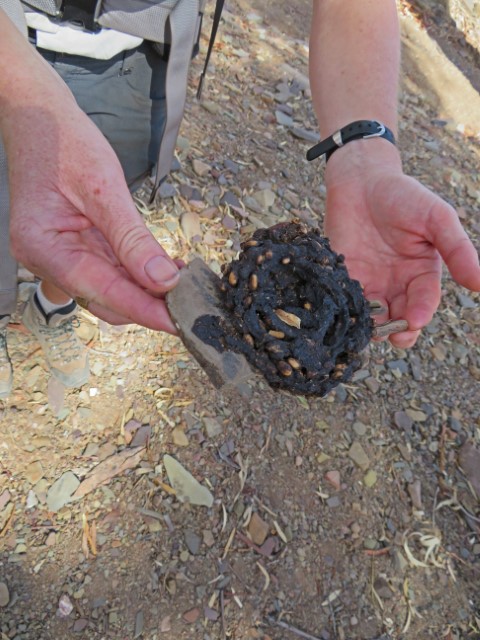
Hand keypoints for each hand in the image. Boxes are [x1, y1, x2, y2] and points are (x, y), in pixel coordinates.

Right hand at [1, 38, 179, 332]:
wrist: (39, 119)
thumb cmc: (63, 142)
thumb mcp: (104, 188)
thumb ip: (133, 239)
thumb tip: (163, 281)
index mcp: (44, 247)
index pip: (103, 291)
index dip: (144, 310)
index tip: (179, 323)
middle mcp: (46, 261)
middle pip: (105, 300)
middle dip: (148, 304)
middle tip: (190, 303)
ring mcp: (58, 257)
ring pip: (108, 290)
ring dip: (144, 291)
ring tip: (182, 283)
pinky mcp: (72, 250)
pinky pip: (107, 272)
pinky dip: (135, 274)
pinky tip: (162, 269)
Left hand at [324, 140, 479, 347]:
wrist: (360, 181)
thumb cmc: (403, 195)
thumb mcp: (436, 218)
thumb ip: (456, 249)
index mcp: (421, 273)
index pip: (423, 301)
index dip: (420, 313)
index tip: (415, 320)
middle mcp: (396, 284)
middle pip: (400, 317)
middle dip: (399, 330)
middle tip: (395, 335)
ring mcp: (369, 283)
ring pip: (374, 316)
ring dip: (374, 326)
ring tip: (371, 329)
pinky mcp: (344, 279)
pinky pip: (348, 301)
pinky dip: (350, 311)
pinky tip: (349, 313)